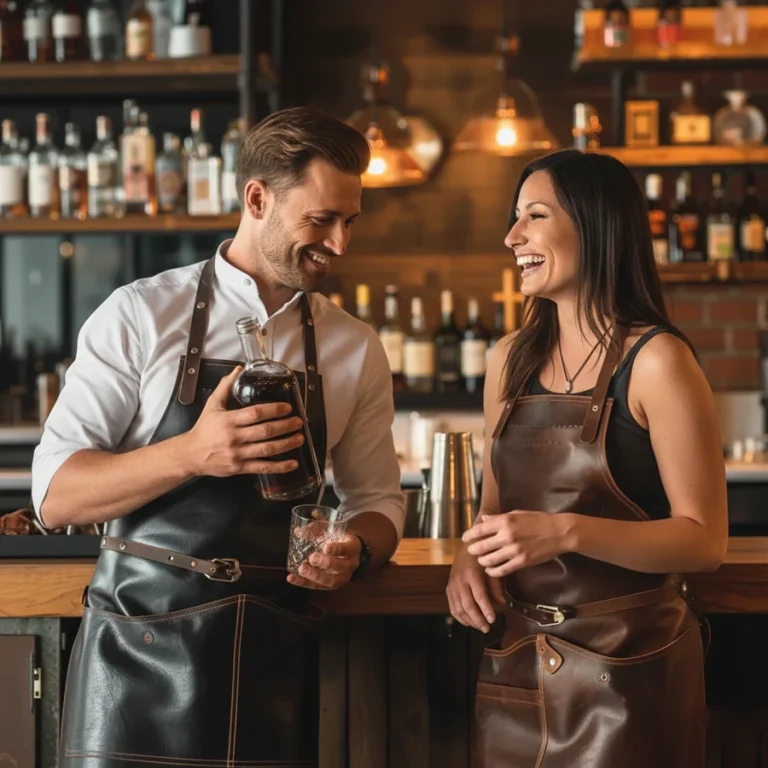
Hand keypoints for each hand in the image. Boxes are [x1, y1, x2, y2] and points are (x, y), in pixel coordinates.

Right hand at [184, 366, 305, 477]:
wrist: (190, 454)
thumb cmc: (204, 428)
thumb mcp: (212, 405)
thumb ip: (225, 387)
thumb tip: (239, 369)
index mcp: (229, 420)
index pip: (255, 413)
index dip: (274, 410)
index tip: (288, 408)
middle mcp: (234, 437)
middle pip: (265, 431)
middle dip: (285, 426)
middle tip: (299, 422)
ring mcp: (237, 454)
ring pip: (267, 450)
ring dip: (286, 444)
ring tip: (300, 438)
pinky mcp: (239, 468)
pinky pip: (262, 468)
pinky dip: (279, 467)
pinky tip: (293, 463)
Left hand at [287, 533, 360, 589]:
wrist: (342, 551)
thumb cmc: (336, 537)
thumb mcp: (329, 529)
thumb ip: (315, 529)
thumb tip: (298, 531)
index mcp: (352, 547)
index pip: (347, 548)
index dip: (337, 549)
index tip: (326, 548)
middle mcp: (350, 564)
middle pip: (340, 567)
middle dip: (326, 563)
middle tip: (312, 558)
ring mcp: (341, 577)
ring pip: (331, 581)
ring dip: (315, 576)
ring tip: (302, 570)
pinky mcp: (330, 585)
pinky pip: (318, 586)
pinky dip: (303, 582)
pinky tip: (292, 578)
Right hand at [446, 541, 504, 632]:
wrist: (465, 548)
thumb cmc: (482, 558)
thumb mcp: (491, 569)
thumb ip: (496, 587)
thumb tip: (502, 604)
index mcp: (472, 574)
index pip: (479, 596)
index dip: (486, 610)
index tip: (493, 620)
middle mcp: (459, 581)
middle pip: (467, 605)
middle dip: (478, 619)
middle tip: (487, 628)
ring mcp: (452, 585)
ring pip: (458, 609)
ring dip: (469, 621)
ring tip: (480, 627)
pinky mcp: (448, 589)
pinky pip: (452, 607)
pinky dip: (460, 617)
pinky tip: (469, 622)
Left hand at [462, 511, 572, 577]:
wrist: (559, 532)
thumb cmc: (537, 520)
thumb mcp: (516, 514)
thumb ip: (498, 518)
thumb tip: (483, 520)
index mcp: (505, 521)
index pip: (479, 530)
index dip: (469, 535)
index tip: (465, 538)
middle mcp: (507, 535)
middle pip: (480, 547)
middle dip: (473, 550)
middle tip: (471, 551)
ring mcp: (514, 550)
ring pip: (488, 560)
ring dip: (482, 561)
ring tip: (482, 560)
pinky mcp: (522, 562)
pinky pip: (501, 570)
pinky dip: (492, 571)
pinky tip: (490, 569)